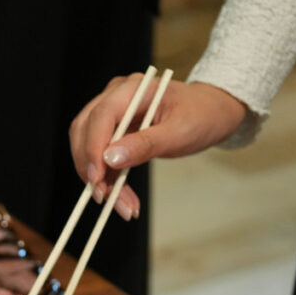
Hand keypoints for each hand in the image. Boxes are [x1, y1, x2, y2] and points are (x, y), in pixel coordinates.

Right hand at [69, 75, 247, 218]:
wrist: (211, 112)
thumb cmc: (201, 116)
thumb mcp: (180, 132)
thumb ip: (145, 145)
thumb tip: (110, 159)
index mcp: (132, 89)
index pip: (100, 117)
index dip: (92, 148)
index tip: (96, 179)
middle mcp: (115, 97)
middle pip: (84, 132)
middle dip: (90, 168)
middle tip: (103, 198)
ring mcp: (112, 114)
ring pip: (88, 148)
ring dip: (99, 180)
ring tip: (120, 205)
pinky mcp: (113, 131)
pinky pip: (101, 158)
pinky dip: (108, 180)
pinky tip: (122, 199)